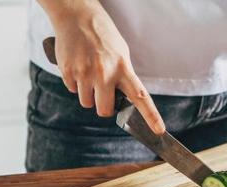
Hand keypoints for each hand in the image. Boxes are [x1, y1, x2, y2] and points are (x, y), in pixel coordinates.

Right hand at [50, 3, 164, 133]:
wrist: (76, 15)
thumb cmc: (101, 34)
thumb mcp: (121, 52)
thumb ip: (123, 75)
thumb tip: (125, 98)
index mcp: (123, 67)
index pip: (140, 96)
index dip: (151, 116)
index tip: (159, 131)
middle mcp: (104, 72)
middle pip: (104, 110)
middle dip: (103, 107)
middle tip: (102, 93)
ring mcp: (85, 73)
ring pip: (86, 103)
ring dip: (87, 94)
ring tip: (88, 72)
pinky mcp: (68, 71)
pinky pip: (72, 90)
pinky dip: (74, 83)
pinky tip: (77, 66)